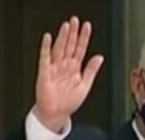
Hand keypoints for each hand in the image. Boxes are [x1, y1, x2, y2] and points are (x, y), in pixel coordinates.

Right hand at [35, 16, 104, 133]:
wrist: (57, 113)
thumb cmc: (69, 101)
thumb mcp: (85, 85)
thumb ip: (92, 70)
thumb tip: (99, 57)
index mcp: (75, 69)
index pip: (80, 49)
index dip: (84, 38)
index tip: (87, 27)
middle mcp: (65, 66)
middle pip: (69, 46)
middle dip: (72, 33)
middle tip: (75, 20)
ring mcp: (55, 68)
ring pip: (59, 49)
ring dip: (63, 37)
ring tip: (66, 26)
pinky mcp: (45, 73)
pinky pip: (45, 58)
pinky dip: (47, 48)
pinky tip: (49, 38)